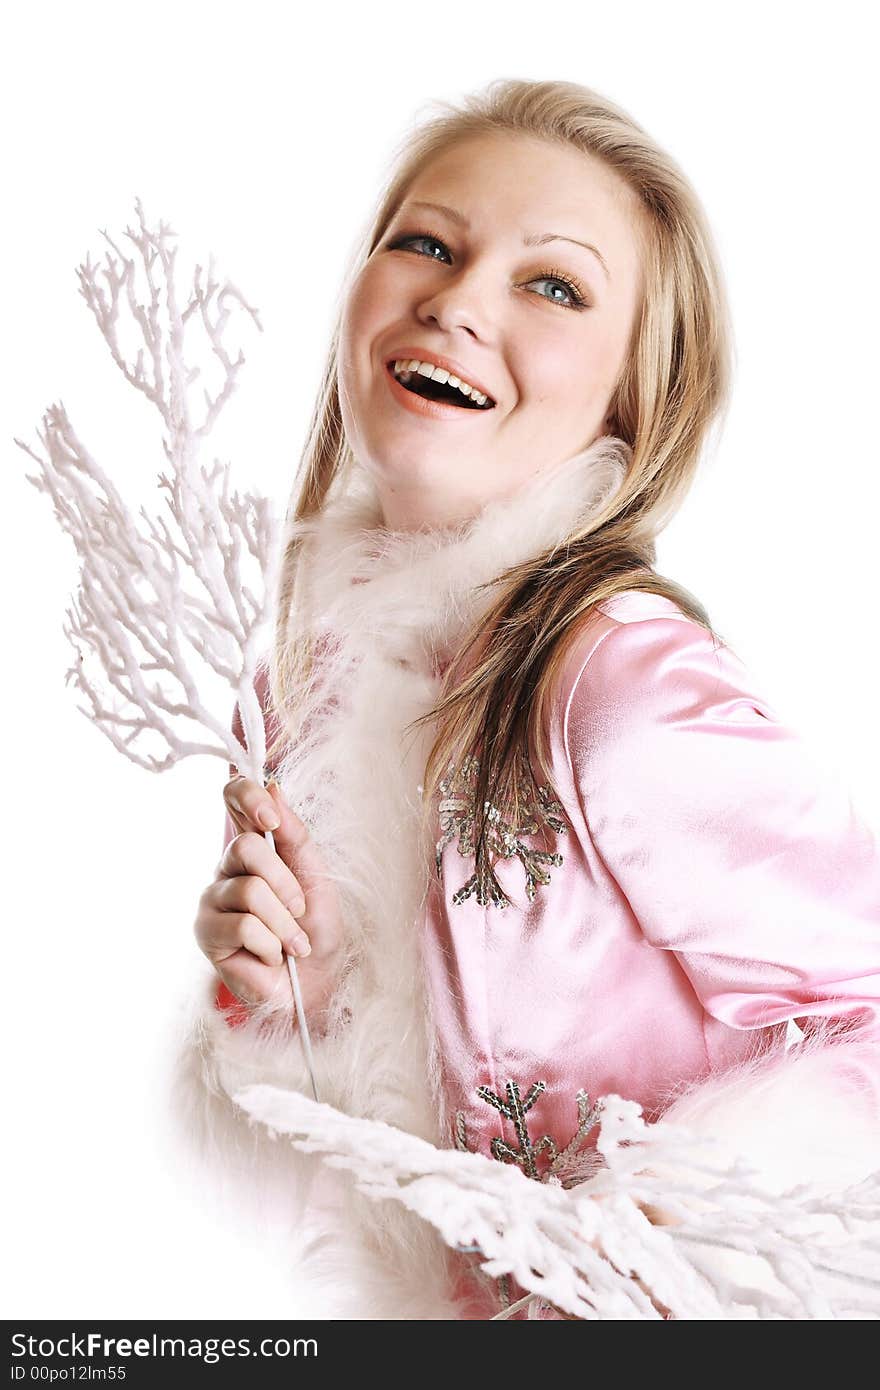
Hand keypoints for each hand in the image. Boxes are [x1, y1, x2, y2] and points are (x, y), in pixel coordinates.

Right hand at [193, 775, 345, 1025]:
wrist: (318, 981)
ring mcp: (213, 898)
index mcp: (255, 845)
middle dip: (286, 883)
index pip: (233, 797)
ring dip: (284, 922)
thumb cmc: (317, 928)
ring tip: (291, 943)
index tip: (272, 820)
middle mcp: (227, 866)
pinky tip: (271, 957)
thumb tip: (274, 785)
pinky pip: (242, 925)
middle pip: (247, 846)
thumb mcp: (316, 874)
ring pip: (249, 890)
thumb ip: (295, 833)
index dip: (248, 798)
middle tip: (300, 910)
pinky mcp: (206, 932)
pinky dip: (270, 944)